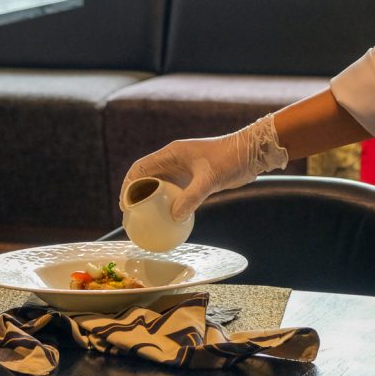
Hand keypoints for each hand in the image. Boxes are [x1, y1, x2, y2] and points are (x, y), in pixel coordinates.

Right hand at [119, 114, 288, 221]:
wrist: (250, 154)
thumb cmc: (229, 159)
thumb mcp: (209, 179)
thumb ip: (192, 197)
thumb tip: (174, 217)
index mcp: (171, 154)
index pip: (140, 167)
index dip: (129, 184)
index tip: (124, 203)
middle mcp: (173, 161)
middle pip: (146, 178)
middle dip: (136, 196)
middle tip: (132, 217)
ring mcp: (183, 170)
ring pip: (160, 187)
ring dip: (151, 202)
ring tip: (145, 221)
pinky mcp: (193, 179)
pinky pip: (175, 193)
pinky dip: (168, 205)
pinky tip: (168, 221)